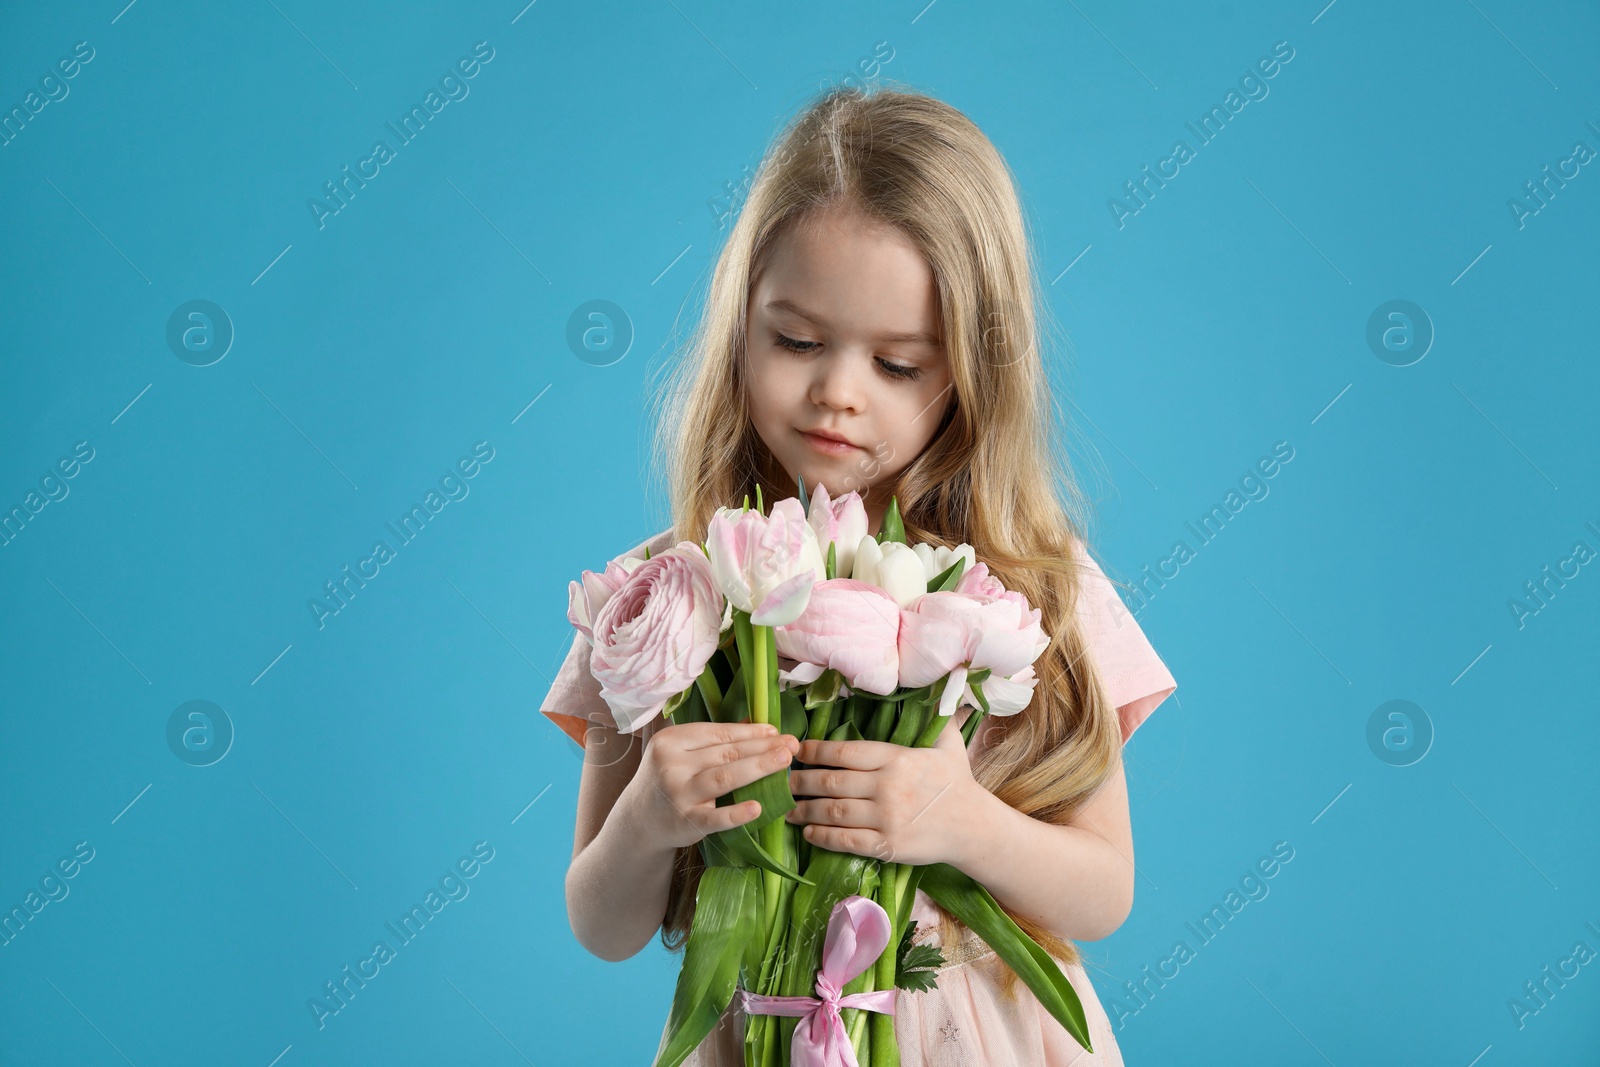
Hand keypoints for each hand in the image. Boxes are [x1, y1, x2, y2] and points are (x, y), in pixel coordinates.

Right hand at [624, 721, 799, 850]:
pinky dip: (736, 813)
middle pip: (725, 753)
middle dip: (762, 747)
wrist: (638, 819)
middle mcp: (672, 765)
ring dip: (758, 768)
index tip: (775, 731)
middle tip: (791, 744)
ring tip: (784, 762)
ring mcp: (678, 794)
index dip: (750, 732)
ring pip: (724, 777)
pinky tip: (758, 808)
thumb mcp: (679, 753)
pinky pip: (715, 818)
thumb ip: (712, 740)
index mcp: (670, 741)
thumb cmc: (667, 779)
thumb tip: (755, 724)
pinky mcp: (685, 822)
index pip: (718, 733)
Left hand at [785, 706, 978, 866]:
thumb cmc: (956, 781)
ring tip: (787, 809)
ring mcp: (887, 818)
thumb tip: (930, 686)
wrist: (973, 826)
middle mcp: (888, 787)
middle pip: (831, 782)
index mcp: (896, 758)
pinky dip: (822, 837)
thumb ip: (934, 715)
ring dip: (804, 810)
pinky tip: (809, 832)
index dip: (815, 751)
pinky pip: (846, 841)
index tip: (797, 751)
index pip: (845, 752)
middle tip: (780, 780)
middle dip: (801, 781)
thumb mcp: (948, 742)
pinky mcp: (888, 845)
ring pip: (833, 812)